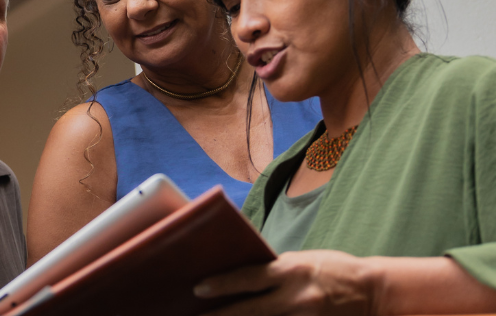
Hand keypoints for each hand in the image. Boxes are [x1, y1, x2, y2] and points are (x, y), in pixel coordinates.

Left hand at [193, 250, 379, 315]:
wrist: (374, 291)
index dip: (221, 285)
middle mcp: (297, 296)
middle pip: (250, 310)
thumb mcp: (300, 262)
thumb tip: (241, 279)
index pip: (248, 278)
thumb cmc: (333, 270)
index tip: (198, 289)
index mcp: (291, 271)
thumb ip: (274, 272)